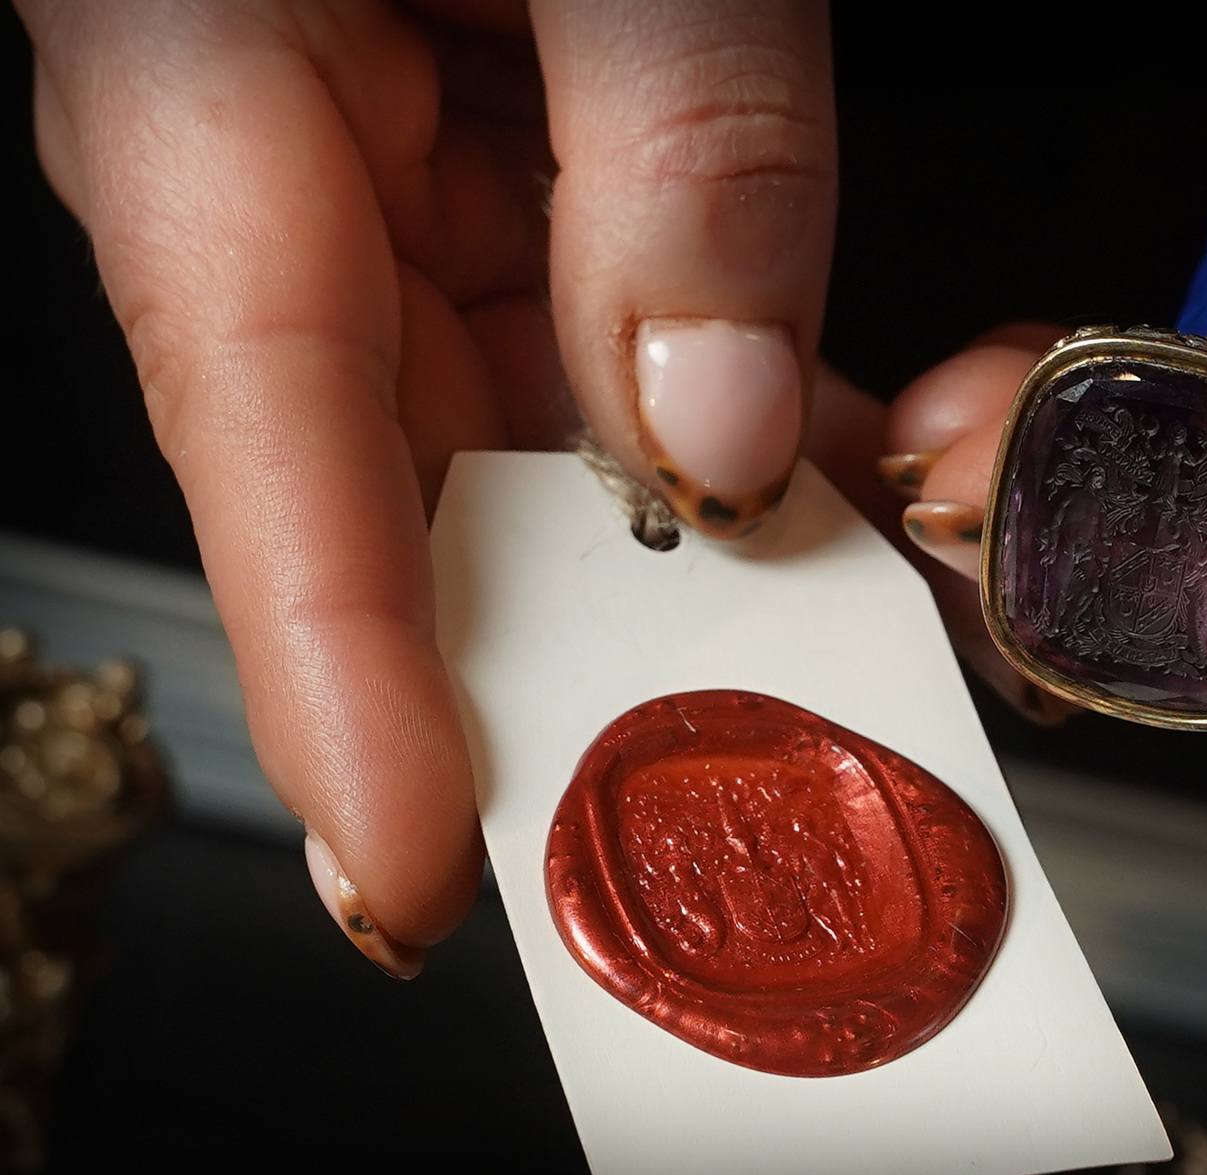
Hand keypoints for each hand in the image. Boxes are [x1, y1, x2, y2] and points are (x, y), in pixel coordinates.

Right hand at [21, 0, 835, 974]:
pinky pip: (563, 329)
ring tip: (796, 635)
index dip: (340, 674)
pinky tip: (795, 473)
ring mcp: (364, 158)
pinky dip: (686, 415)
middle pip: (385, 470)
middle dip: (536, 646)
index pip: (266, 433)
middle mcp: (265, 150)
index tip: (414, 861)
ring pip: (491, 423)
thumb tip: (703, 431)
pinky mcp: (465, 148)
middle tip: (679, 786)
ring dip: (645, 540)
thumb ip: (678, 147)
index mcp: (208, 79)